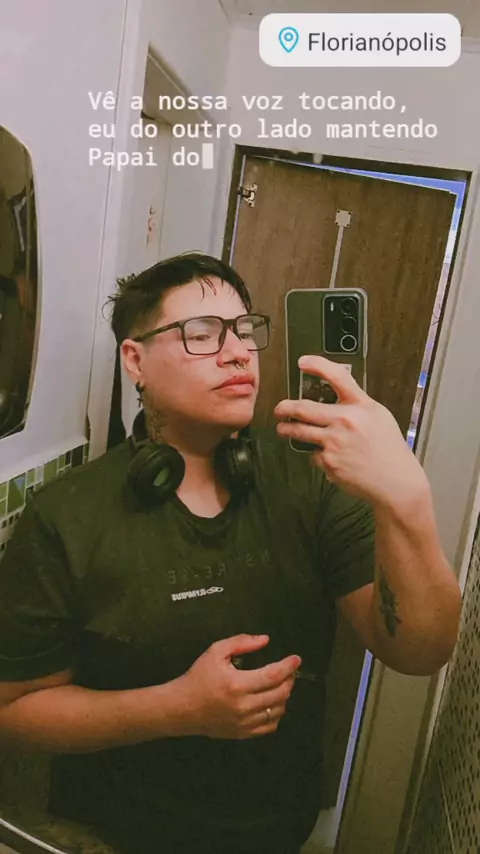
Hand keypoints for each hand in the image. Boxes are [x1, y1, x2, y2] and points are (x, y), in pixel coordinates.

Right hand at [180, 634, 300, 739]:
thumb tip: (265, 640)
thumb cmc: (199, 677)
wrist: (182, 707)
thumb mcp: (215, 651)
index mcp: (236, 684)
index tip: (296, 658)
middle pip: (280, 693)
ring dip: (284, 696)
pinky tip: (272, 703)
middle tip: (290, 670)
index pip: (273, 675)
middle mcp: (243, 706)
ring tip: (280, 685)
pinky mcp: (243, 733)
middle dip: (290, 679)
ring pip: (278, 710)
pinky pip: (270, 726)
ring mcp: (244, 723)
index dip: (288, 666)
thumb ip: (241, 642)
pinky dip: (276, 714)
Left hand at [275, 355, 428, 508]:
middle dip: (284, 408)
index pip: (337, 376)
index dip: (317, 365)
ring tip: (283, 429)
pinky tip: (330, 458)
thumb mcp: (378, 416)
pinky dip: (317, 455)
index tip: (303, 362)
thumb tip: (333, 396)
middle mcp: (345, 421)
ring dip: (286, 430)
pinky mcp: (328, 462)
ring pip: (299, 432)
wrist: (395, 481)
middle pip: (303, 409)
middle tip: (279, 410)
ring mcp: (334, 442)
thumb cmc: (388, 448)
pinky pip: (313, 455)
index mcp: (360, 406)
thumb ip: (356, 404)